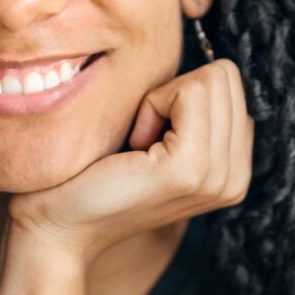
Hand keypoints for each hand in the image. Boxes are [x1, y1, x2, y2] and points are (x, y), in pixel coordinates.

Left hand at [6, 58, 253, 269]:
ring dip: (163, 99)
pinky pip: (189, 92)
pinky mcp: (189, 168)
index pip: (233, 86)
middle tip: (141, 138)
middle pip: (226, 77)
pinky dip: (153, 104)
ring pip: (211, 80)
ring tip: (138, 144)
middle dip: (176, 92)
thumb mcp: (160, 140)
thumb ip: (195, 113)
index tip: (150, 135)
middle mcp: (236, 178)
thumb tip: (210, 68)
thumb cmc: (95, 176)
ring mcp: (217, 176)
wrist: (58, 227)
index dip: (183, 95)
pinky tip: (133, 144)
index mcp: (235, 170)